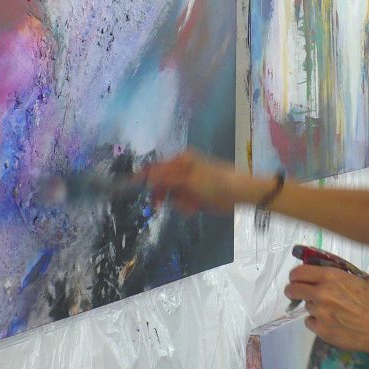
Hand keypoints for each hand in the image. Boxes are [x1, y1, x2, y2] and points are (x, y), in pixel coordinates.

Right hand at [141, 150, 261, 213]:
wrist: (239, 193)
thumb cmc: (214, 181)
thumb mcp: (187, 179)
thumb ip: (165, 179)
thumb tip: (145, 177)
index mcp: (180, 161)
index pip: (155, 168)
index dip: (142, 177)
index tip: (129, 187)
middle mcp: (182, 171)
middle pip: (160, 185)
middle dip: (163, 196)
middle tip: (159, 206)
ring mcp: (188, 185)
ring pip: (171, 197)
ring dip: (178, 203)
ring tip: (191, 204)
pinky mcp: (195, 198)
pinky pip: (182, 205)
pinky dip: (187, 208)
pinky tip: (196, 208)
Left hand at [284, 264, 368, 356]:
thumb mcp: (358, 279)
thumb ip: (337, 275)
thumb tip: (321, 272)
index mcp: (330, 277)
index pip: (298, 272)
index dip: (295, 275)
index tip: (297, 279)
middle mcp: (320, 293)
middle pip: (292, 289)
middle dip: (293, 290)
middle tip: (299, 293)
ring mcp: (319, 313)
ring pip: (306, 306)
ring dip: (314, 307)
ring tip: (332, 311)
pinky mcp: (321, 330)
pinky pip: (310, 322)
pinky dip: (317, 322)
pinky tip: (332, 322)